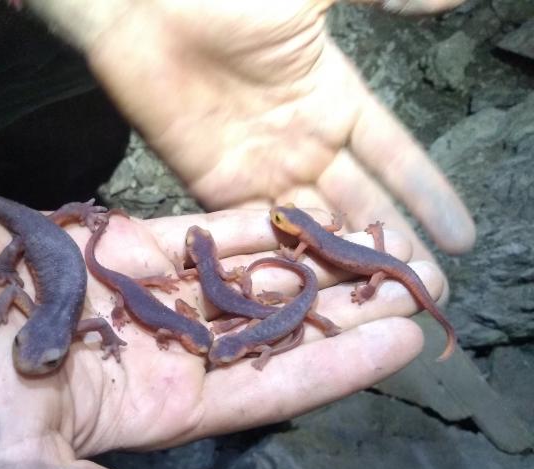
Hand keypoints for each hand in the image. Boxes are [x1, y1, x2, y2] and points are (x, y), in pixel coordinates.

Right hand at [0, 209, 439, 468]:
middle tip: (416, 281)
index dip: (336, 365)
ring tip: (377, 236)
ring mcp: (146, 294)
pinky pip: (198, 232)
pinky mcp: (120, 245)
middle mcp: (165, 350)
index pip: (267, 388)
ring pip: (244, 275)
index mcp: (158, 406)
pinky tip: (301, 207)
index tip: (403, 339)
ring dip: (309, 258)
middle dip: (341, 306)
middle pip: (271, 330)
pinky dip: (249, 220)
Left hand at [83, 0, 473, 266]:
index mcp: (333, 100)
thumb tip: (448, 0)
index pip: (393, 158)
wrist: (143, 7)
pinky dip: (282, 259)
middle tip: (427, 292)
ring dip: (342, 263)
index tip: (460, 238)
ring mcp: (257, 168)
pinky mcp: (213, 185)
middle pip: (357, 204)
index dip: (427, 196)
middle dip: (391, 245)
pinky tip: (309, 293)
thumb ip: (377, 0)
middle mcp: (302, 143)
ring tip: (380, 304)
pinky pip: (257, 229)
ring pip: (311, 226)